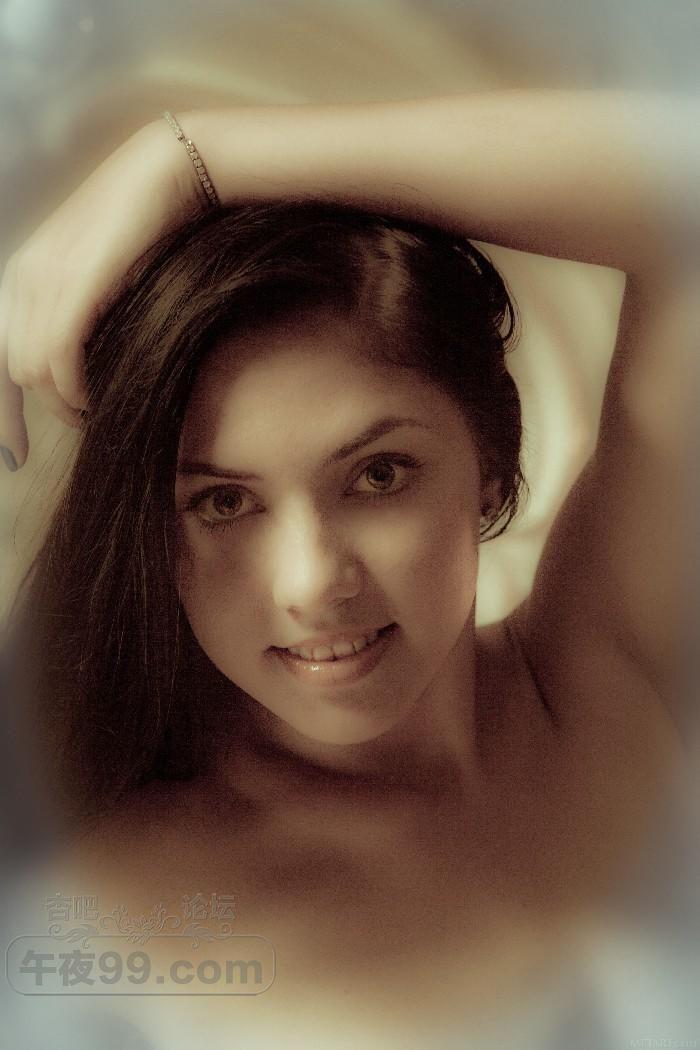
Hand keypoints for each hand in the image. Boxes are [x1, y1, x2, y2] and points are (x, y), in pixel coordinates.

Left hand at [0, 119, 202, 469]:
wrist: (174, 171)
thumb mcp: (107, 276)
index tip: (13, 450)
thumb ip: (85, 313)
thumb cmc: (153, 225)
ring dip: (61, 405)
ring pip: (32, 369)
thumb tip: (84, 367)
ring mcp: (47, 280)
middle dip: (19, 418)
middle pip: (9, 369)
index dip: (0, 410)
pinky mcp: (76, 285)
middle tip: (58, 439)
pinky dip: (71, 388)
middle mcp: (24, 277)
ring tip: (92, 416)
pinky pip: (57, 356)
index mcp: (25, 274)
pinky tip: (92, 400)